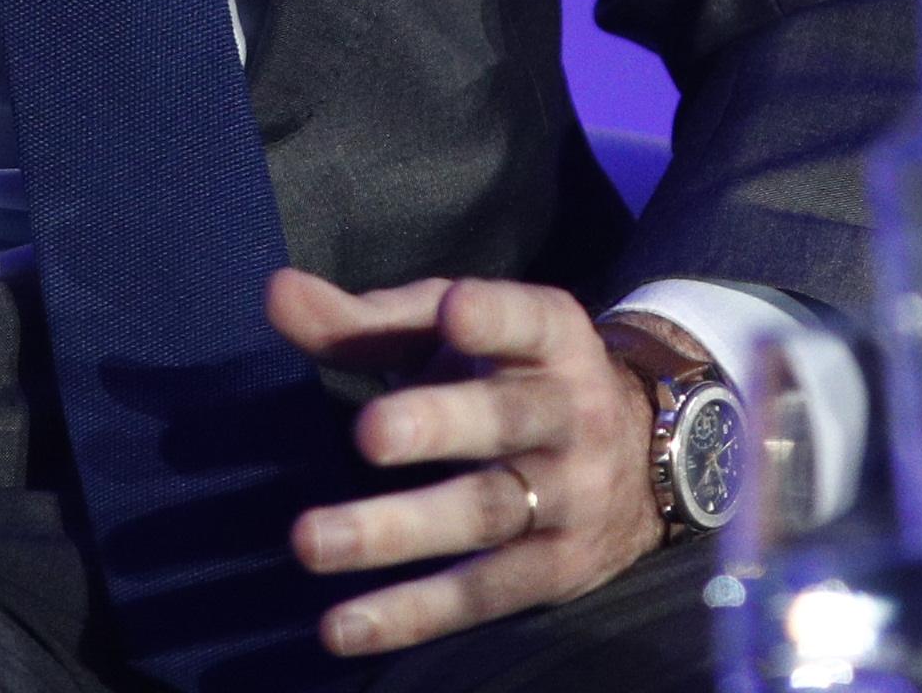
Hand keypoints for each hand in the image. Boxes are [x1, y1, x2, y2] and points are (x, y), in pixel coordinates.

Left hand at [270, 269, 662, 658]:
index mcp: (550, 339)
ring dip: (397, 529)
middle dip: (439, 425)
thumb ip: (368, 319)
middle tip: (368, 434)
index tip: (453, 310)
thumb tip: (278, 294)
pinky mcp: (555, 570)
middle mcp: (569, 414)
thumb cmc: (513, 376)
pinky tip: (342, 627)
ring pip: (485, 513)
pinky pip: (481, 593)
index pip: (527, 322)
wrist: (643, 458)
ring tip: (312, 541)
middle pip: (504, 421)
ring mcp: (568, 498)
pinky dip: (412, 613)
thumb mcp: (457, 333)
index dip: (494, 319)